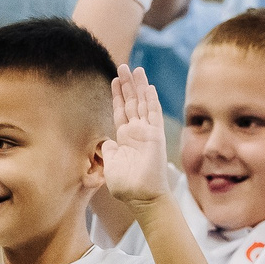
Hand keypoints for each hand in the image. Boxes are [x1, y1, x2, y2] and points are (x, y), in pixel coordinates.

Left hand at [102, 66, 173, 208]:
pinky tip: (149, 86)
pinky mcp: (156, 136)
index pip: (121, 111)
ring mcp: (147, 133)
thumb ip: (109, 151)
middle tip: (124, 66)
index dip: (118, 95)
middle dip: (127, 84)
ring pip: (142, 103)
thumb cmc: (127, 187)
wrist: (142, 197)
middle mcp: (136, 132)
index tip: (115, 80)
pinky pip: (154, 114)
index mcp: (124, 138)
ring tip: (135, 69)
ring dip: (139, 86)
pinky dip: (151, 100)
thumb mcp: (110, 166)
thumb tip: (108, 143)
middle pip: (132, 102)